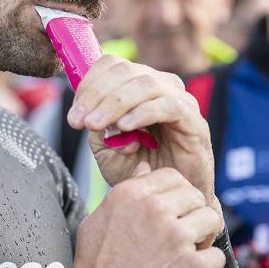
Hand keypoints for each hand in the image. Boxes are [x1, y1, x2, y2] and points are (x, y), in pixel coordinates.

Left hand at [67, 56, 222, 240]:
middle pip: (126, 71)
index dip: (89, 84)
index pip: (113, 66)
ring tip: (96, 125)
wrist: (170, 201)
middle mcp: (161, 87)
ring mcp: (180, 101)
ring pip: (145, 84)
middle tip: (80, 121)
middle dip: (96, 94)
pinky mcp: (194, 121)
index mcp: (139, 87)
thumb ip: (96, 127)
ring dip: (115, 103)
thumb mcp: (107, 149)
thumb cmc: (141, 172)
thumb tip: (85, 111)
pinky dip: (142, 113)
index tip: (74, 115)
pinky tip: (125, 128)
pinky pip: (168, 105)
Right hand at [69, 164, 224, 267]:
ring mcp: (176, 239)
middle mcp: (154, 212)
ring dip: (203, 238)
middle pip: (196, 197)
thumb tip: (145, 169)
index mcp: (130, 196)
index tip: (174, 212)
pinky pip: (217, 257)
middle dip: (192, 215)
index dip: (178, 195)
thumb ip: (124, 193)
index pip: (173, 177)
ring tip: (186, 255)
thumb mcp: (96, 223)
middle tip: (182, 237)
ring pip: (212, 221)